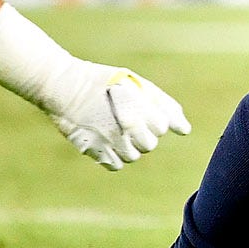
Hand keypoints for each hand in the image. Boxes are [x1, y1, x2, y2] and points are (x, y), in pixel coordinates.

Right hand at [42, 58, 192, 169]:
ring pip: (133, 156)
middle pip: (149, 145)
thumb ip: (162, 105)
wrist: (63, 86)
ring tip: (114, 129)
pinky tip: (106, 140)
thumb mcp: (135, 84)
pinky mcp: (93, 151)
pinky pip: (115, 165)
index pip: (162, 127)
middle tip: (126, 120)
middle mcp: (126, 127)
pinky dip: (114, 156)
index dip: (153, 119)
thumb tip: (185, 130)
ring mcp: (109, 141)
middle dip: (142, 134)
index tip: (139, 110)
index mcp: (139, 107)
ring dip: (128, 145)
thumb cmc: (103, 83)